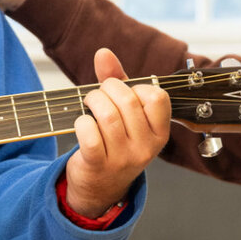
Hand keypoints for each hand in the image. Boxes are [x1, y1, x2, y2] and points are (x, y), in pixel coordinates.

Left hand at [64, 48, 169, 217]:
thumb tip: (103, 53)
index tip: (124, 93)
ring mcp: (123, 158)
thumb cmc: (114, 143)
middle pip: (127, 101)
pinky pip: (88, 134)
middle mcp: (146, 147)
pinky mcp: (98, 165)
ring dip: (92, 102)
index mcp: (160, 132)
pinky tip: (82, 124)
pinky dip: (81, 122)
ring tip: (88, 105)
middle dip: (107, 89)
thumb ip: (117, 81)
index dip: (136, 87)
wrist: (100, 187)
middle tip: (98, 96)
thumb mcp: (125, 114)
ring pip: (107, 115)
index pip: (157, 97)